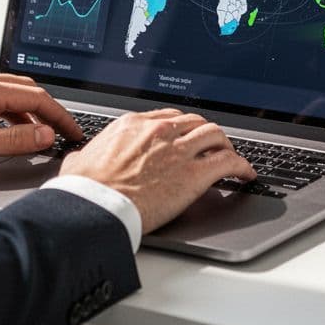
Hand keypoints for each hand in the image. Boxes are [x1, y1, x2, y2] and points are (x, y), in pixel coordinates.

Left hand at [0, 71, 83, 174]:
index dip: (60, 116)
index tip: (73, 131)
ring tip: (37, 134)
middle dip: (48, 110)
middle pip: (24, 89)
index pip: (36, 97)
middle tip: (63, 130)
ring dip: (27, 111)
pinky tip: (2, 128)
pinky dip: (6, 111)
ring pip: (6, 91)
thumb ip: (12, 142)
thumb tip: (43, 135)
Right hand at [59, 109, 256, 232]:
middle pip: (195, 122)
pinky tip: (245, 173)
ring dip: (226, 144)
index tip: (186, 134)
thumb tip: (81, 158)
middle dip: (205, 132)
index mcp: (133, 125)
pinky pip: (229, 162)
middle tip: (211, 144)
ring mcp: (179, 151)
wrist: (96, 206)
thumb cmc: (85, 189)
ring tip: (231, 154)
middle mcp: (159, 132)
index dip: (182, 126)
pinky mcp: (194, 175)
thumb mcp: (79, 161)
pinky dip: (241, 166)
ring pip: (215, 134)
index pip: (168, 117)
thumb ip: (87, 155)